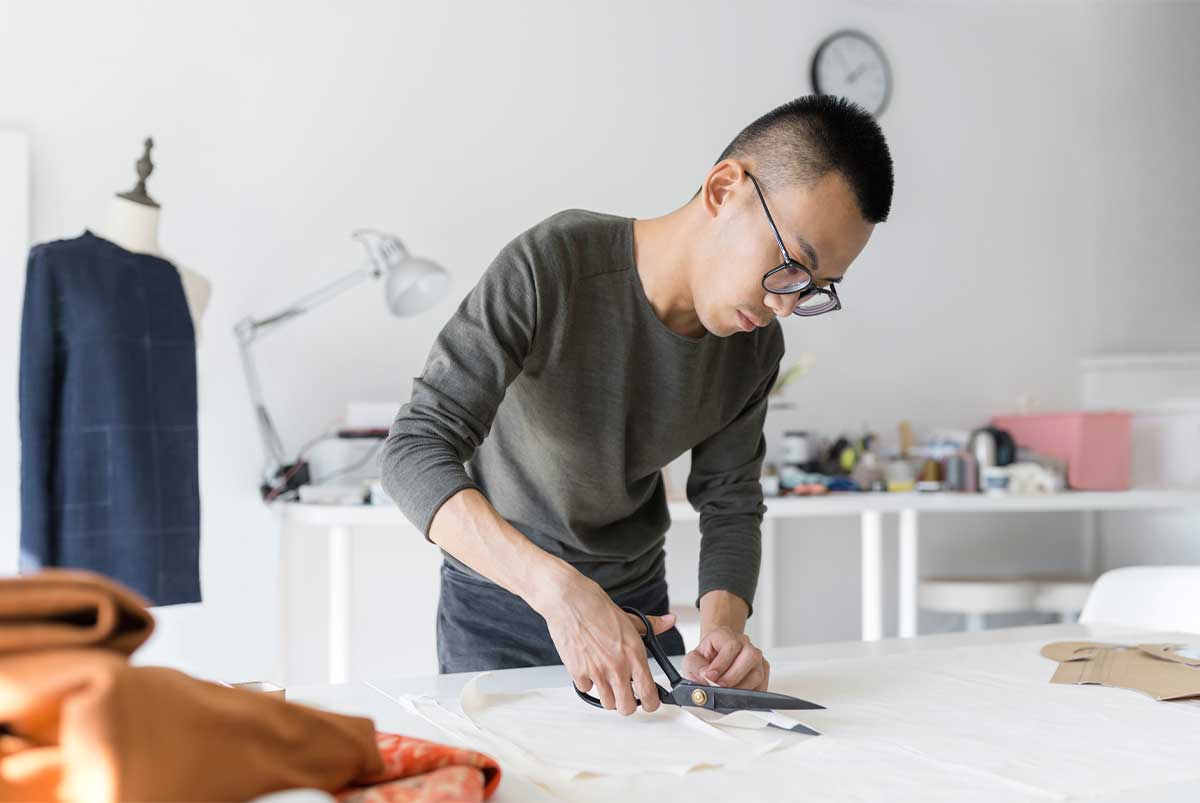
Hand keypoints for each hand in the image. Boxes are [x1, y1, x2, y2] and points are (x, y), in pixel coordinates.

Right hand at [540, 572, 676, 715]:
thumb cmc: (595, 606)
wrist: (568, 600)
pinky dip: (588, 683)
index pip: (649, 693)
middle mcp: (617, 666)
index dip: (652, 702)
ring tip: (608, 681)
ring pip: (607, 703)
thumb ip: (651, 625)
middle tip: (626, 694)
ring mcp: (597, 671)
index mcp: (634, 653)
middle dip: (628, 704)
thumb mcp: (629, 617)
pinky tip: (589, 668)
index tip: (650, 700)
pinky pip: (586, 689)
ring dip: (608, 695)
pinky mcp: (577, 672)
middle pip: (627, 708)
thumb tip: (669, 621)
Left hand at [681, 627, 769, 690]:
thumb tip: (705, 676)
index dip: (721, 663)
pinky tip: (739, 697)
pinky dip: (751, 694)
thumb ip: (695, 667)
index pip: (731, 646)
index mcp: (725, 635)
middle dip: (734, 676)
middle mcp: (744, 643)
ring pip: (758, 673)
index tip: (711, 676)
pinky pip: (762, 685)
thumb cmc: (704, 659)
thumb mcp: (691, 660)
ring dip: (742, 687)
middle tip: (721, 687)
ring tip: (728, 694)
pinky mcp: (762, 672)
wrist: (712, 659)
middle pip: (750, 656)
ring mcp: (756, 657)